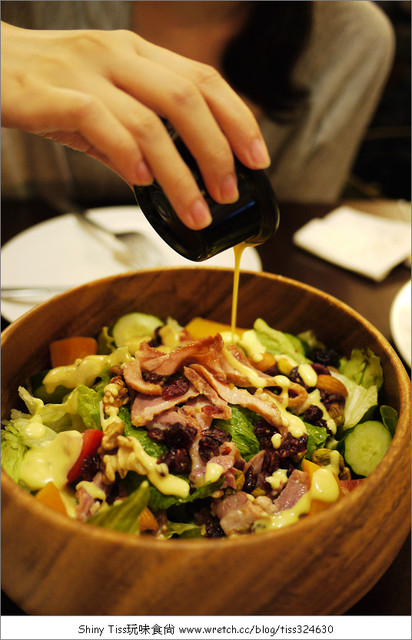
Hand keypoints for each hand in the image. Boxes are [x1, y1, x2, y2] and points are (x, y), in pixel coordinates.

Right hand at [1, 21, 269, 228]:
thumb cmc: (42, 86)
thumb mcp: (99, 105)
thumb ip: (132, 137)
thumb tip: (163, 178)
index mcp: (135, 54)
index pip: (204, 79)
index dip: (238, 118)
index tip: (257, 158)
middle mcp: (116, 55)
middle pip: (187, 98)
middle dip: (218, 150)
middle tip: (230, 192)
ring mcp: (83, 71)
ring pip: (149, 119)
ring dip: (181, 172)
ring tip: (196, 209)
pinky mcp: (49, 94)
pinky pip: (99, 121)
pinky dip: (127, 153)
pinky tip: (142, 181)